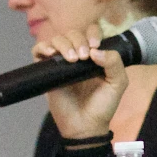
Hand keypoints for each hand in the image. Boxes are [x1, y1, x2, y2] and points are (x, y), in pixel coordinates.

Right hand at [32, 24, 127, 138]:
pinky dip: (42, 47)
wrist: (86, 125)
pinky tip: (50, 54)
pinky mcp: (46, 71)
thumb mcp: (118, 83)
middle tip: (83, 57)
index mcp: (95, 55)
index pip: (91, 32)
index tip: (95, 46)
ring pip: (57, 40)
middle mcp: (78, 55)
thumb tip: (95, 51)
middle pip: (73, 33)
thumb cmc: (103, 105)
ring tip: (73, 60)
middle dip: (78, 41)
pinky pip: (38, 51)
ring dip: (64, 45)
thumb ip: (114, 63)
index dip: (92, 33)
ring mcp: (61, 62)